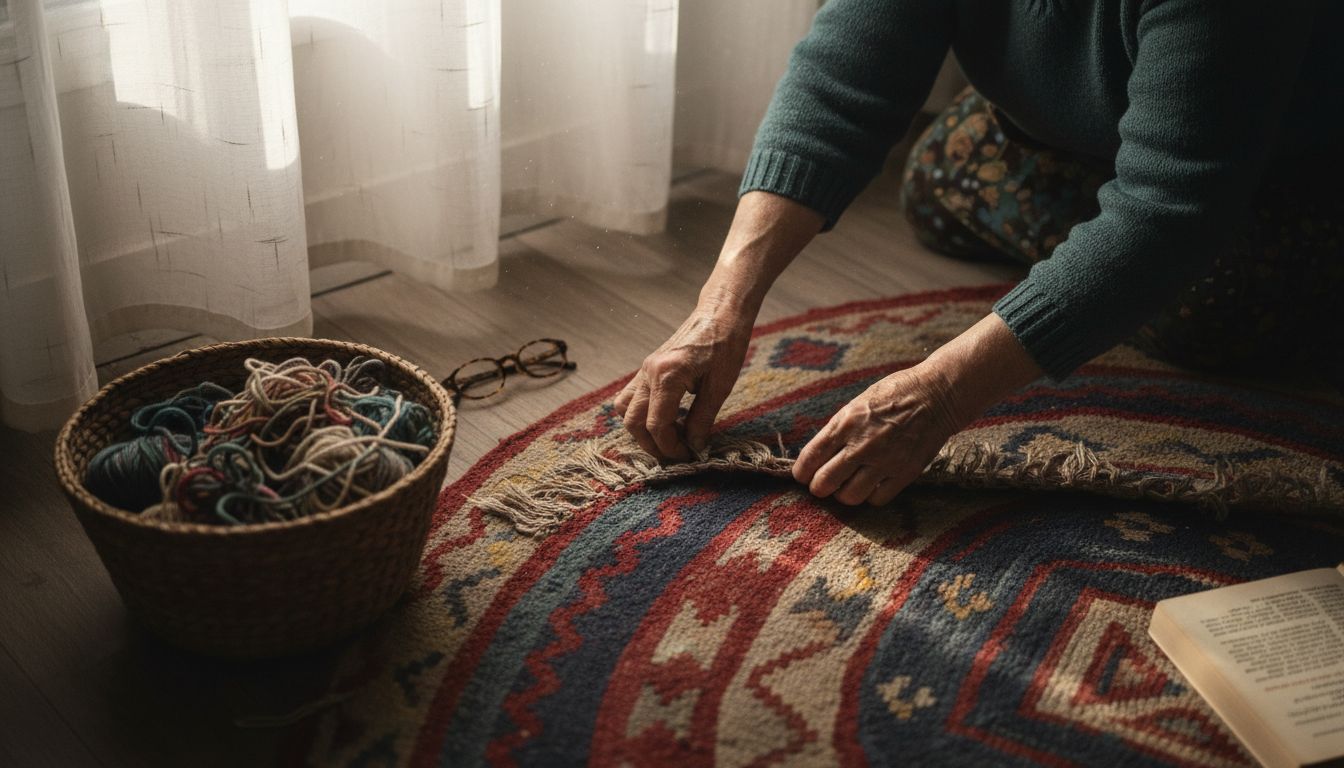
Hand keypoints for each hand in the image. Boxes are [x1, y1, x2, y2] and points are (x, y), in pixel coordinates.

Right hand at [613, 303, 753, 460]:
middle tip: (675, 454)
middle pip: (633, 421)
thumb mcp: (720, 386)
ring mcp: (644, 369)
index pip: (656, 425)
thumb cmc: (725, 345)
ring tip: (667, 438)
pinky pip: (632, 396)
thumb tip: (695, 447)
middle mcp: (648, 372)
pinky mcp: (647, 367)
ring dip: (641, 430)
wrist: (720, 313)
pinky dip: (642, 413)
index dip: (670, 447)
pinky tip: (666, 418)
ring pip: (625, 408)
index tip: (687, 456)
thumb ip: (703, 419)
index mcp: (666, 376)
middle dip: (651, 444)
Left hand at [792, 364, 959, 505]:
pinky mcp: (905, 473)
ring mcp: (884, 461)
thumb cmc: (894, 394)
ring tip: (847, 486)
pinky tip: (871, 486)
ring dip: (843, 494)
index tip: (802, 475)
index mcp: (845, 423)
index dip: (801, 472)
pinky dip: (870, 497)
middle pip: (825, 483)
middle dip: (818, 487)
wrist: (936, 395)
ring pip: (849, 497)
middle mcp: (861, 445)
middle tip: (822, 485)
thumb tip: (819, 455)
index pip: (810, 458)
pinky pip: (877, 499)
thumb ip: (839, 430)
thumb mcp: (857, 404)